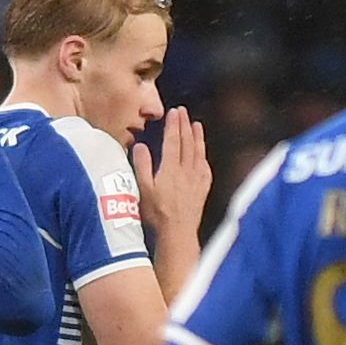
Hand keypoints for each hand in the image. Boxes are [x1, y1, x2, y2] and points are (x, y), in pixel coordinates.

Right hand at [134, 107, 209, 240]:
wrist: (178, 232)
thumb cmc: (157, 213)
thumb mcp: (143, 189)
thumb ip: (141, 165)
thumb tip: (140, 145)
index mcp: (170, 168)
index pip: (173, 140)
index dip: (173, 125)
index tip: (174, 112)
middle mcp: (186, 170)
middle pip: (187, 142)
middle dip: (185, 125)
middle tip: (184, 112)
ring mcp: (196, 179)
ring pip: (198, 152)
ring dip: (198, 137)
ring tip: (197, 125)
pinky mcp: (202, 189)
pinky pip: (205, 168)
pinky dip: (204, 157)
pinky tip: (203, 155)